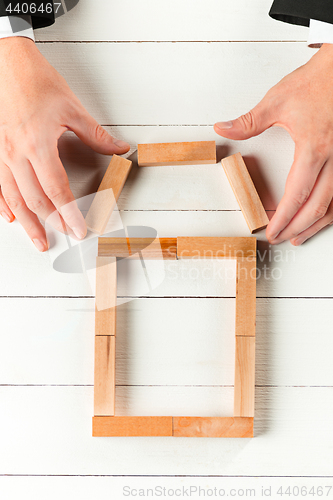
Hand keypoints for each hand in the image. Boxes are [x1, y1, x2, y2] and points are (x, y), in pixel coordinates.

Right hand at [0, 37, 129, 251]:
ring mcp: (1, 153)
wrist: (7, 62)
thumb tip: (119, 149)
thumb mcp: (72, 108)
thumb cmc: (36, 81)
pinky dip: (3, 205)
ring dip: (27, 222)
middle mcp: (16, 153)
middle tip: (63, 236)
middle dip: (50, 222)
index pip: (56, 189)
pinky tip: (10, 218)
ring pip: (13, 198)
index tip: (78, 229)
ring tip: (37, 239)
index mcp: (38, 144)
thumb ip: (96, 136)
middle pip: (34, 199)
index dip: (69, 213)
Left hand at [214, 43, 332, 245]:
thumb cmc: (315, 82)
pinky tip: (320, 217)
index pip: (297, 194)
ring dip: (316, 224)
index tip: (271, 231)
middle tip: (280, 238)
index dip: (283, 218)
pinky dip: (330, 210)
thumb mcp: (277, 101)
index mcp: (314, 148)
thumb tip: (222, 129)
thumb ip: (248, 122)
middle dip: (296, 227)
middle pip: (317, 206)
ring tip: (298, 236)